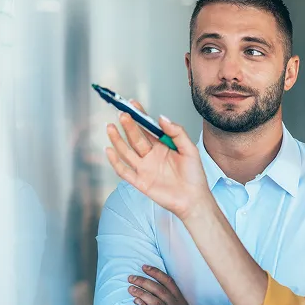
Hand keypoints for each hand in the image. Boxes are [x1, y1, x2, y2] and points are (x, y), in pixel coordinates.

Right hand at [105, 101, 211, 220]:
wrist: (194, 200)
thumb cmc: (194, 176)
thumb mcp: (190, 149)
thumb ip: (177, 132)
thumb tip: (162, 118)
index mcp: (162, 146)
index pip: (147, 128)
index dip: (140, 116)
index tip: (132, 104)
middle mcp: (151, 156)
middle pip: (136, 137)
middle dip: (128, 125)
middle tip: (123, 114)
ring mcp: (144, 169)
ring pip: (126, 151)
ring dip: (118, 139)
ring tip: (111, 126)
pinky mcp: (140, 182)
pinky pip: (124, 171)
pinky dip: (115, 161)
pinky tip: (109, 150)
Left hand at [128, 265, 189, 304]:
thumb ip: (171, 296)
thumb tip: (153, 284)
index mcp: (180, 298)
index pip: (168, 281)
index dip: (156, 273)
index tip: (144, 267)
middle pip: (159, 289)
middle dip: (144, 281)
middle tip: (131, 278)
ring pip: (155, 301)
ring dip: (141, 292)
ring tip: (130, 288)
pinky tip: (136, 301)